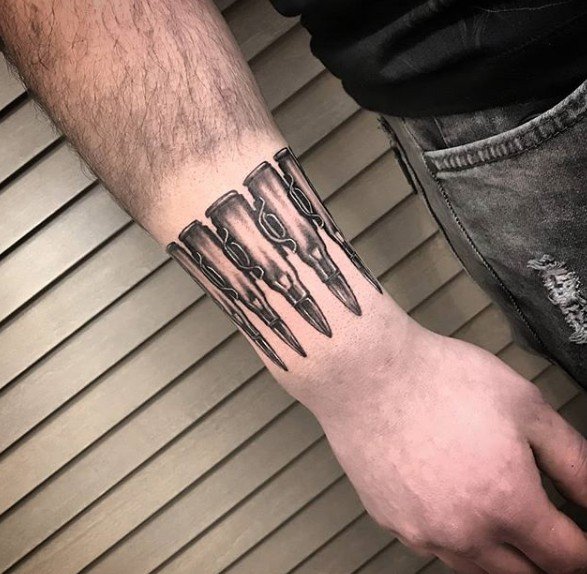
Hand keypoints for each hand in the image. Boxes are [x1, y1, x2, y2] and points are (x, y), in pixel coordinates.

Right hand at [316, 323, 586, 572]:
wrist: (366, 373)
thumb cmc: (437, 378)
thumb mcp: (524, 404)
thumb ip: (573, 459)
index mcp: (506, 503)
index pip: (565, 556)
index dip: (583, 551)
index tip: (581, 541)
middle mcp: (464, 531)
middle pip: (521, 573)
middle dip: (543, 559)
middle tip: (545, 534)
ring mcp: (422, 531)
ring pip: (475, 566)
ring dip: (497, 552)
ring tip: (498, 518)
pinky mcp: (390, 521)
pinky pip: (433, 544)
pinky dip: (452, 534)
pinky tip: (448, 499)